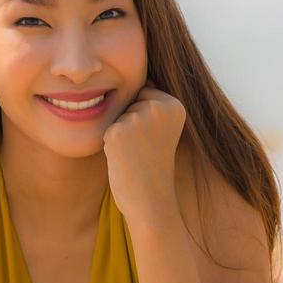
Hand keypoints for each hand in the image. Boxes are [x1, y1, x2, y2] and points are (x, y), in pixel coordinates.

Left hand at [102, 85, 185, 225]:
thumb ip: (152, 106)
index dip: (144, 118)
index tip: (155, 141)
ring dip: (121, 133)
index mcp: (175, 105)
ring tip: (135, 154)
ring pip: (118, 115)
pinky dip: (111, 144)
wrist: (151, 200)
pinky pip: (107, 129)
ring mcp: (138, 117)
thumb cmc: (154, 166)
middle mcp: (159, 106)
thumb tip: (127, 82)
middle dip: (131, 123)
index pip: (146, 92)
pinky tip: (124, 158)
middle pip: (130, 100)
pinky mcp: (118, 130)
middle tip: (144, 149)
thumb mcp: (162, 129)